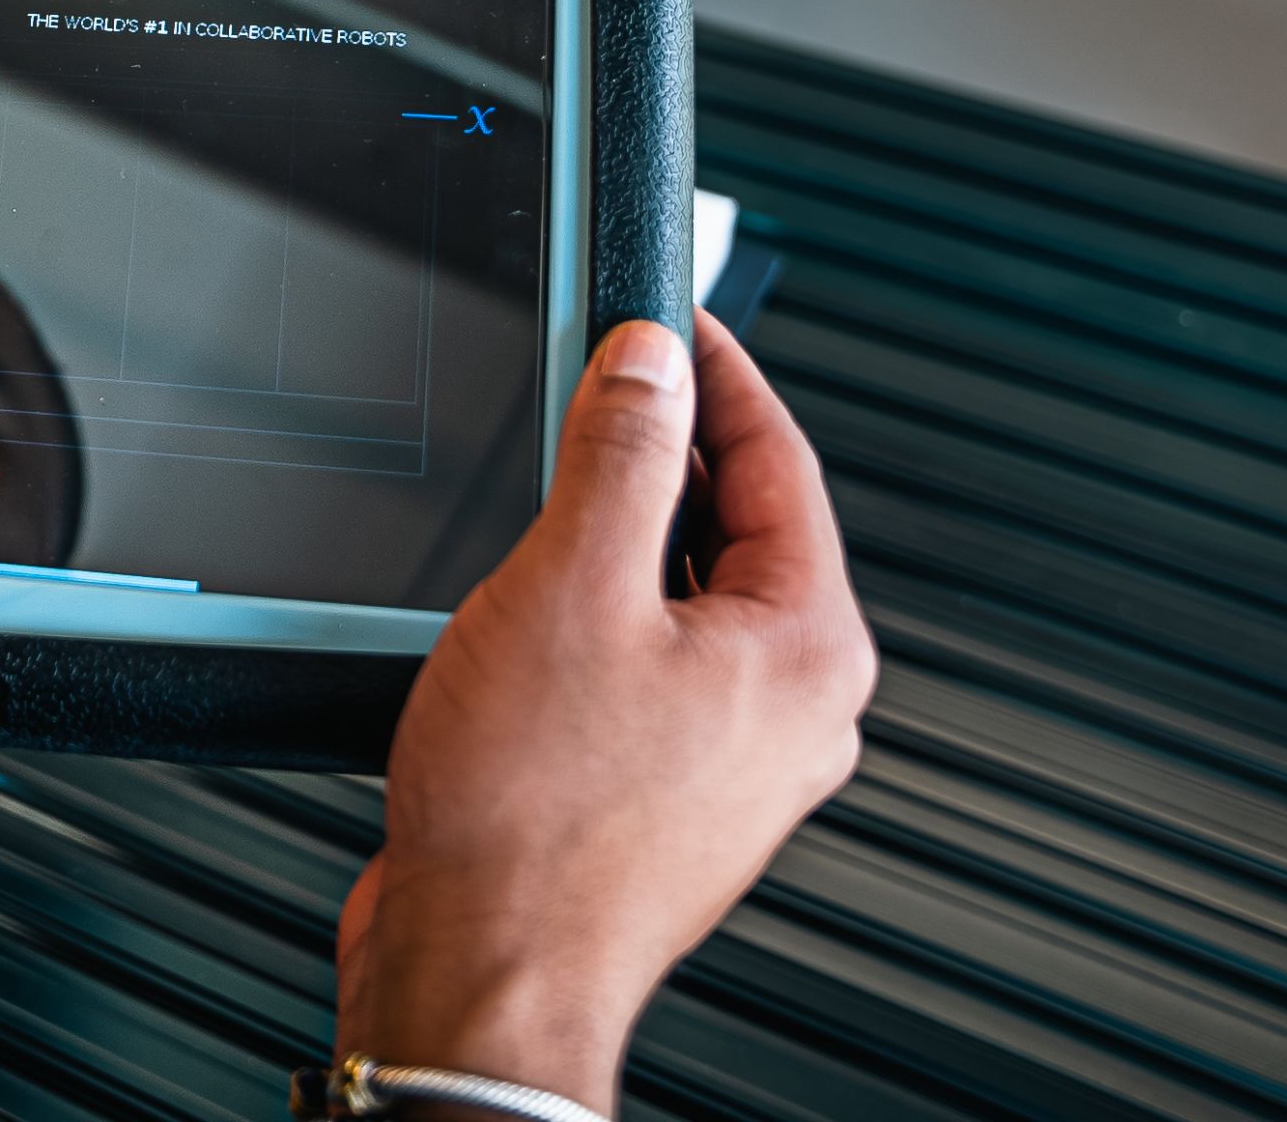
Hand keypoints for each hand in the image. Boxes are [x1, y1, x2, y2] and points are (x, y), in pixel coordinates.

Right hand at [329, 311, 874, 1111]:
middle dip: (656, 449)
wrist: (480, 972)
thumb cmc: (535, 824)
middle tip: (585, 384)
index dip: (714, 368)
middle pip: (735, 524)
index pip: (780, 458)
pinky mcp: (657, 789)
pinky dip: (590, 611)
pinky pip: (640, 660)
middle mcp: (790, 709)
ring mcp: (727, 757)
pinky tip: (519, 610)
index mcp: (807, 650)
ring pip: (680, 595)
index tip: (664, 314)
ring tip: (537, 497)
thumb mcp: (569, 586)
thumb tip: (650, 360)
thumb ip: (619, 453)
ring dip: (614, 534)